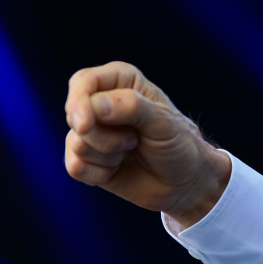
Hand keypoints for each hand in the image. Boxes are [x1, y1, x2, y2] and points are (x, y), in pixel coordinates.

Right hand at [64, 61, 230, 228]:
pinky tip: (119, 170)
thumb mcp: (164, 122)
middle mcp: (101, 103)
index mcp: (121, 82)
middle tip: (135, 140)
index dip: (78, 102)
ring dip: (108, 155)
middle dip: (104, 136)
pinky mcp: (86, 159)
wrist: (186, 182)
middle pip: (75, 116)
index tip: (85, 125)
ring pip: (76, 144)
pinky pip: (75, 167)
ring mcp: (91, 132)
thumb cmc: (180, 145)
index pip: (83, 81)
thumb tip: (93, 105)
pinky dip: (99, 174)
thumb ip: (132, 107)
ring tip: (132, 151)